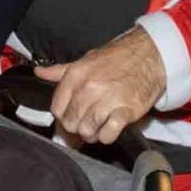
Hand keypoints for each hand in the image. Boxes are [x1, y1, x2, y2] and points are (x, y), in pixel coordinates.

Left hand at [35, 28, 166, 144]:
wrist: (150, 54)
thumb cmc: (118, 57)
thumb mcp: (86, 59)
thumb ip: (61, 70)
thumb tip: (40, 72)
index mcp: (76, 75)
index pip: (57, 109)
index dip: (63, 117)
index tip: (71, 116)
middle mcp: (89, 88)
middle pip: (71, 123)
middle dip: (77, 127)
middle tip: (87, 123)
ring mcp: (107, 100)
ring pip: (87, 131)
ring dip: (92, 133)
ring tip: (99, 125)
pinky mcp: (126, 111)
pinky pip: (108, 134)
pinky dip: (107, 136)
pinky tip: (111, 127)